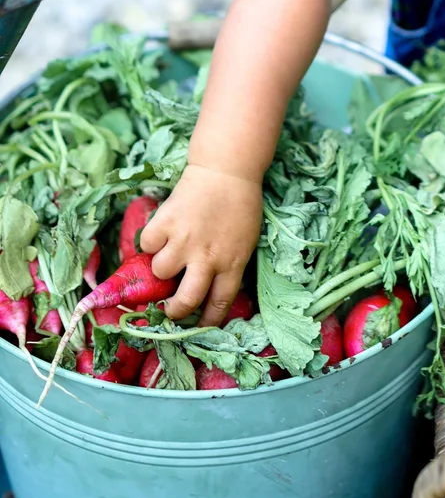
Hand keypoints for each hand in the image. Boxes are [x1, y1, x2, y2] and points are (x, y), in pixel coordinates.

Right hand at [139, 165, 262, 325]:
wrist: (227, 169)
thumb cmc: (241, 204)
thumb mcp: (245, 241)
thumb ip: (227, 265)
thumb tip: (205, 288)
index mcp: (232, 263)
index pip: (219, 304)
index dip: (207, 321)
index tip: (199, 328)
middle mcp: (207, 257)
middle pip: (185, 301)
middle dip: (173, 311)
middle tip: (168, 308)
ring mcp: (183, 240)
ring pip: (159, 271)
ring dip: (162, 265)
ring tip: (170, 251)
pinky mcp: (165, 223)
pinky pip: (147, 245)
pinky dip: (151, 241)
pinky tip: (162, 231)